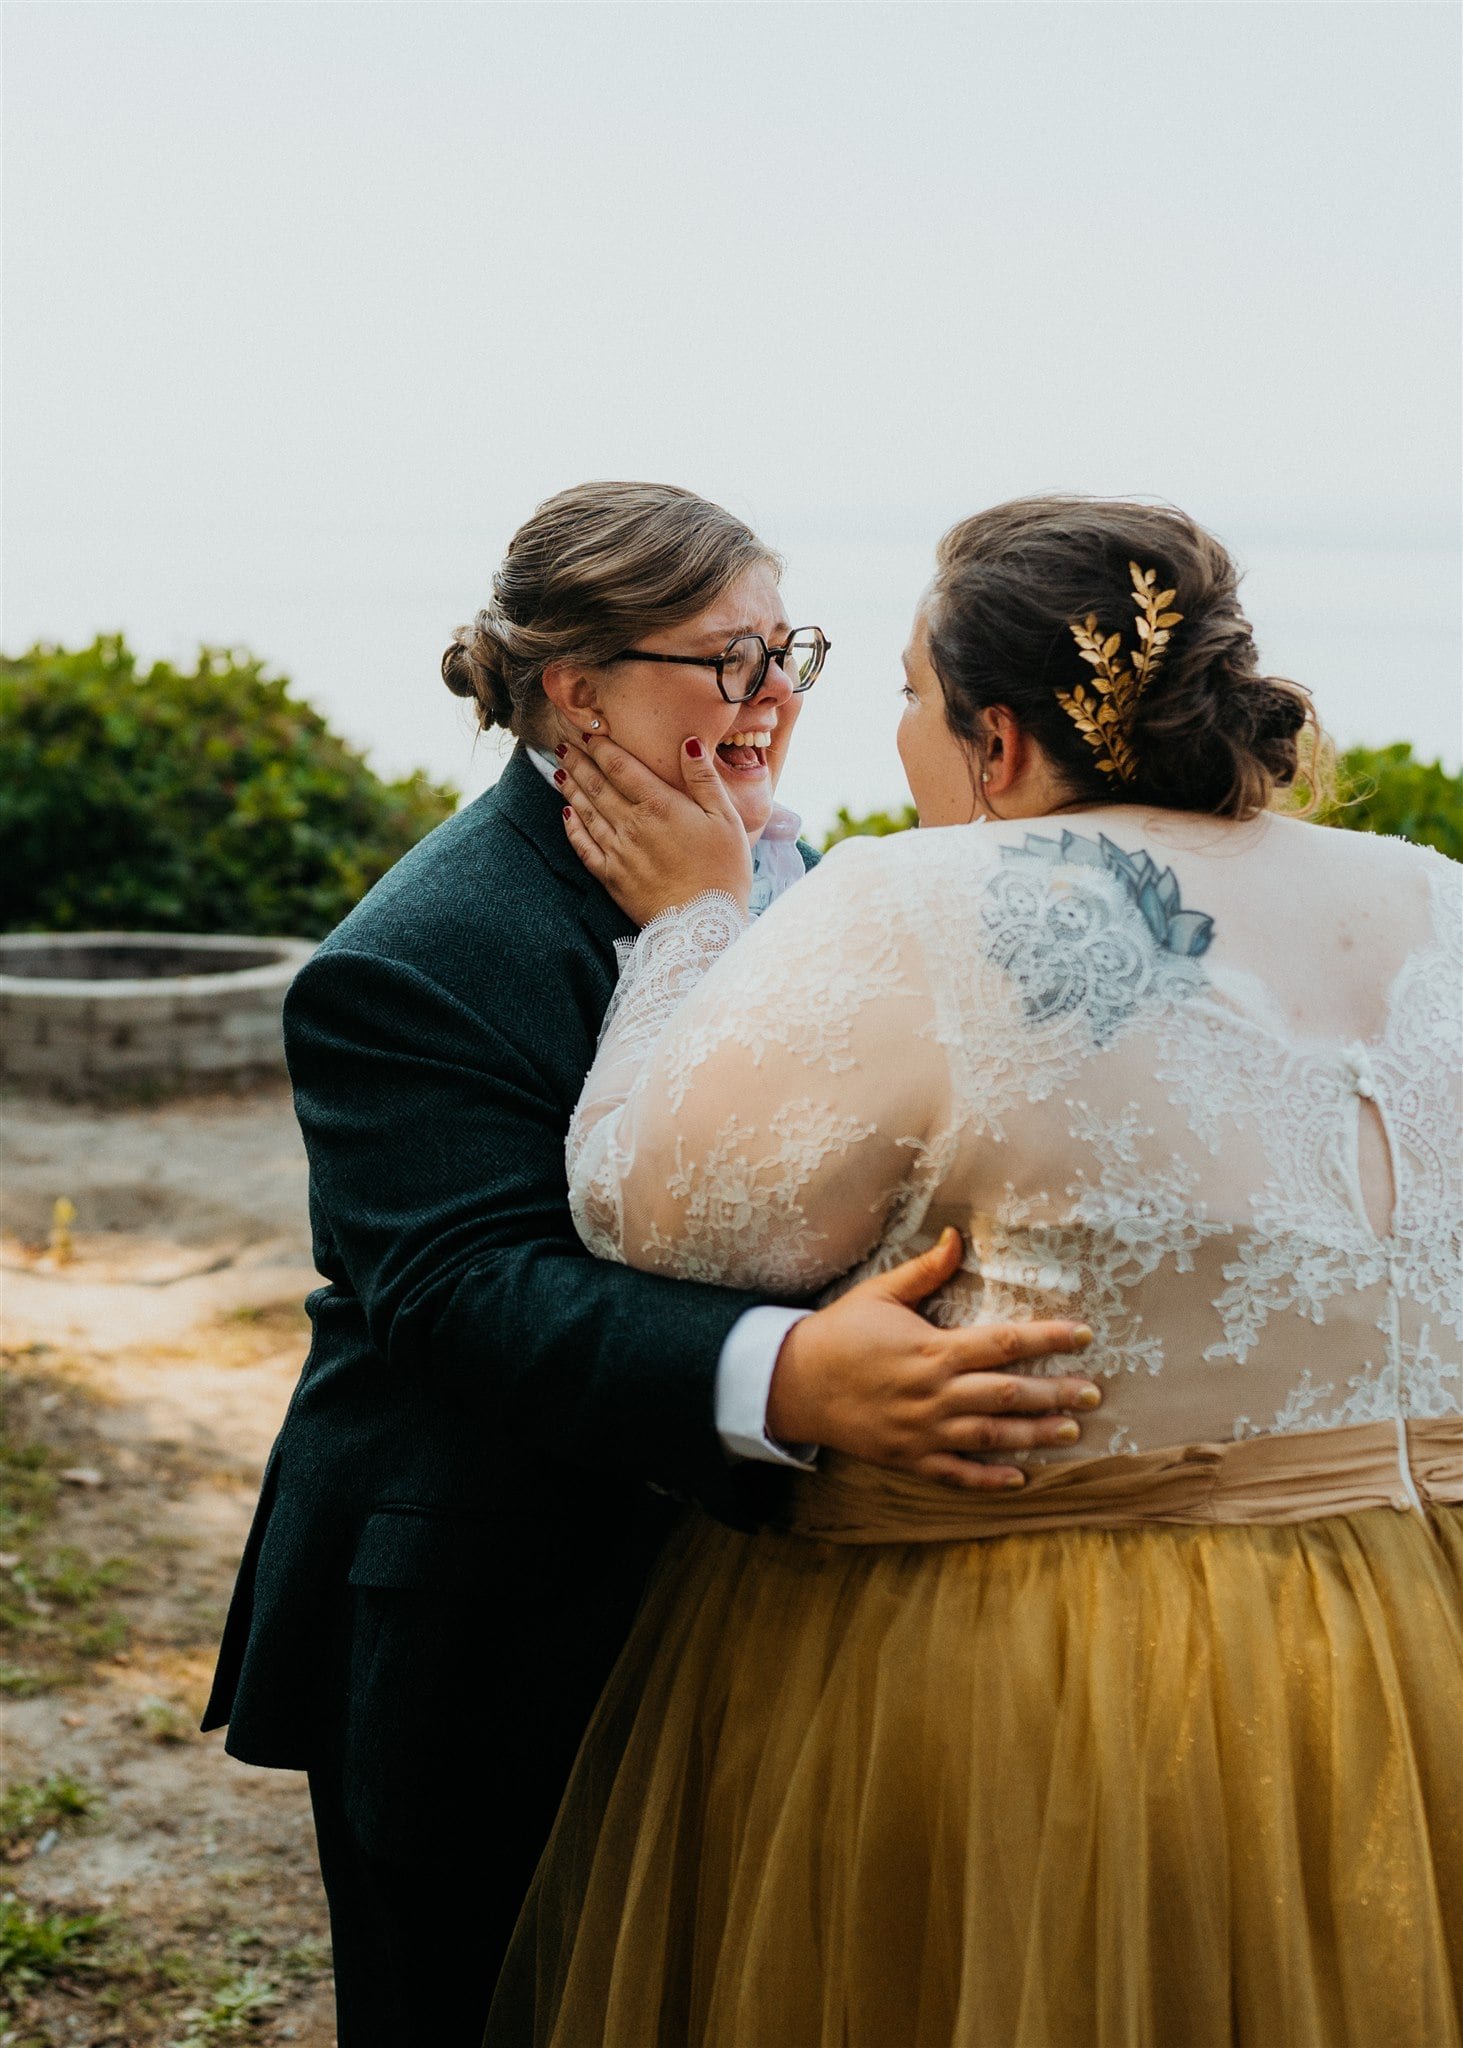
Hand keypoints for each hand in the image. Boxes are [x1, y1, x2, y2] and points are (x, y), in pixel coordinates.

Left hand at [556, 732, 753, 925]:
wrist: (702, 924)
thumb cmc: (723, 870)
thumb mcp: (726, 818)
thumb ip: (704, 779)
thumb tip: (688, 743)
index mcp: (659, 805)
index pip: (621, 767)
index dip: (602, 748)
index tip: (590, 735)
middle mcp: (631, 824)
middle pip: (597, 785)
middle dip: (579, 762)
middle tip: (563, 745)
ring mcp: (617, 851)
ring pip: (586, 812)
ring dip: (571, 788)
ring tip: (559, 771)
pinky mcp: (611, 877)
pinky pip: (584, 847)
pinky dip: (572, 828)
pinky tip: (566, 815)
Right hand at [767, 1228, 1100, 1490]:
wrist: (793, 1384)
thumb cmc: (840, 1333)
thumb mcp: (880, 1293)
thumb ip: (926, 1271)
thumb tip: (957, 1236)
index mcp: (933, 1349)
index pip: (1005, 1342)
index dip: (1049, 1338)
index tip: (1083, 1335)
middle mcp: (934, 1393)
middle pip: (1009, 1394)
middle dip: (1056, 1394)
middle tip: (1095, 1394)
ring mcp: (923, 1430)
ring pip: (992, 1436)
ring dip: (1036, 1435)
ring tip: (1072, 1431)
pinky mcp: (910, 1458)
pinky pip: (958, 1474)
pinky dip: (990, 1479)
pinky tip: (1021, 1478)